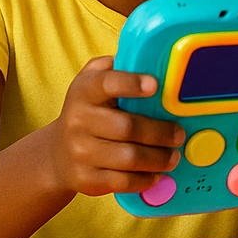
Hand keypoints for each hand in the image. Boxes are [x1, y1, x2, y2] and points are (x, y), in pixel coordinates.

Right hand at [47, 56, 182, 195]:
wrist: (57, 155)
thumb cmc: (90, 112)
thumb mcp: (92, 83)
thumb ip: (113, 68)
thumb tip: (145, 56)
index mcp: (84, 92)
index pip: (105, 84)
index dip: (130, 83)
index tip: (155, 85)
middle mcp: (77, 121)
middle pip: (127, 127)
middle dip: (161, 132)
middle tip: (180, 134)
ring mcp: (79, 152)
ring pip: (128, 157)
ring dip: (159, 158)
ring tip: (174, 156)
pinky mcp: (85, 179)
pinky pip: (122, 181)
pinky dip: (145, 179)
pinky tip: (157, 174)